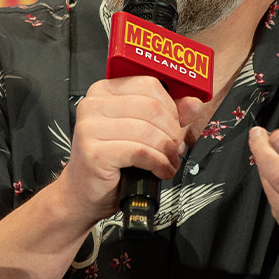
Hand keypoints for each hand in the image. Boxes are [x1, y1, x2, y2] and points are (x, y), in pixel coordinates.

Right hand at [56, 76, 200, 226]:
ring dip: (168, 151)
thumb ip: (169, 114)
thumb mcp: (142, 131)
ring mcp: (90, 127)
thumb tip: (194, 104)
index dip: (172, 107)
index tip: (176, 125)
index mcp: (104, 91)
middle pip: (152, 107)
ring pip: (148, 131)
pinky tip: (161, 171)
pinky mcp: (95, 152)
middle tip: (175, 148)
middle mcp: (93, 104)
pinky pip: (140, 152)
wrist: (83, 193)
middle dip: (172, 131)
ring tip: (169, 162)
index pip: (150, 85)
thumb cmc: (112, 162)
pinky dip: (158, 163)